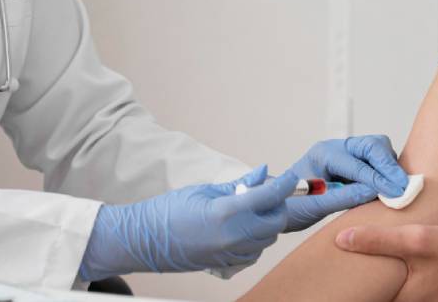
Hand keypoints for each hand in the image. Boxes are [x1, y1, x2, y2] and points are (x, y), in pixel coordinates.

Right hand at [81, 166, 295, 279]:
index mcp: (226, 212)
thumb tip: (263, 172)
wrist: (144, 241)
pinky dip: (257, 237)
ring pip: (269, 237)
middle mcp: (233, 236)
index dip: (286, 185)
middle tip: (268, 192)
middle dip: (277, 204)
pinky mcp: (228, 264)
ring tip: (250, 208)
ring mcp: (231, 253)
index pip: (269, 196)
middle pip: (275, 220)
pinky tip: (242, 227)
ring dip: (267, 221)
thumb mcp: (204, 190)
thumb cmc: (168, 211)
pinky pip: (256, 251)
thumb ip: (238, 184)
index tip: (292, 178)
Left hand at [283, 135, 408, 231]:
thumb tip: (375, 192)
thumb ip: (344, 197)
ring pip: (377, 149)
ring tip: (399, 188)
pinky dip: (386, 171)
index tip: (396, 192)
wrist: (277, 205)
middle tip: (403, 186)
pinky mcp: (352, 162)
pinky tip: (391, 187)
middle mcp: (335, 148)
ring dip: (389, 166)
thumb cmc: (290, 205)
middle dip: (389, 165)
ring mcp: (344, 153)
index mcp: (323, 154)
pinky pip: (375, 160)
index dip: (379, 179)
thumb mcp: (314, 205)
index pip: (358, 164)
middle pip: (372, 145)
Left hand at [336, 224, 437, 301]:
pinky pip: (413, 296)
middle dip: (371, 288)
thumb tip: (341, 240)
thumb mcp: (415, 240)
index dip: (354, 291)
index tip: (342, 278)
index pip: (366, 299)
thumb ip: (377, 240)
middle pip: (382, 298)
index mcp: (401, 301)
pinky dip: (407, 284)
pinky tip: (409, 270)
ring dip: (390, 286)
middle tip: (357, 271)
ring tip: (380, 268)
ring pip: (398, 296)